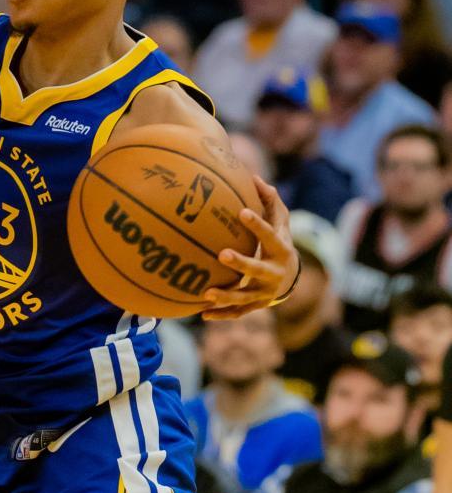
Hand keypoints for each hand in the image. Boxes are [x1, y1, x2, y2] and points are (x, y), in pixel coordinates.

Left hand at [202, 176, 298, 319]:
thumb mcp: (280, 222)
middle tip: (221, 254)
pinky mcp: (255, 306)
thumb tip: (254, 177)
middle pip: (257, 269)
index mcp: (280, 250)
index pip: (270, 235)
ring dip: (227, 296)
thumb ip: (270, 202)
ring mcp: (265, 292)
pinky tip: (202, 313)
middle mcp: (274, 273)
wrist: (290, 279)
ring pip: (245, 296)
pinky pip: (238, 312)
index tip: (241, 212)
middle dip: (241, 263)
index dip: (257, 225)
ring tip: (206, 293)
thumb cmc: (278, 242)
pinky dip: (222, 314)